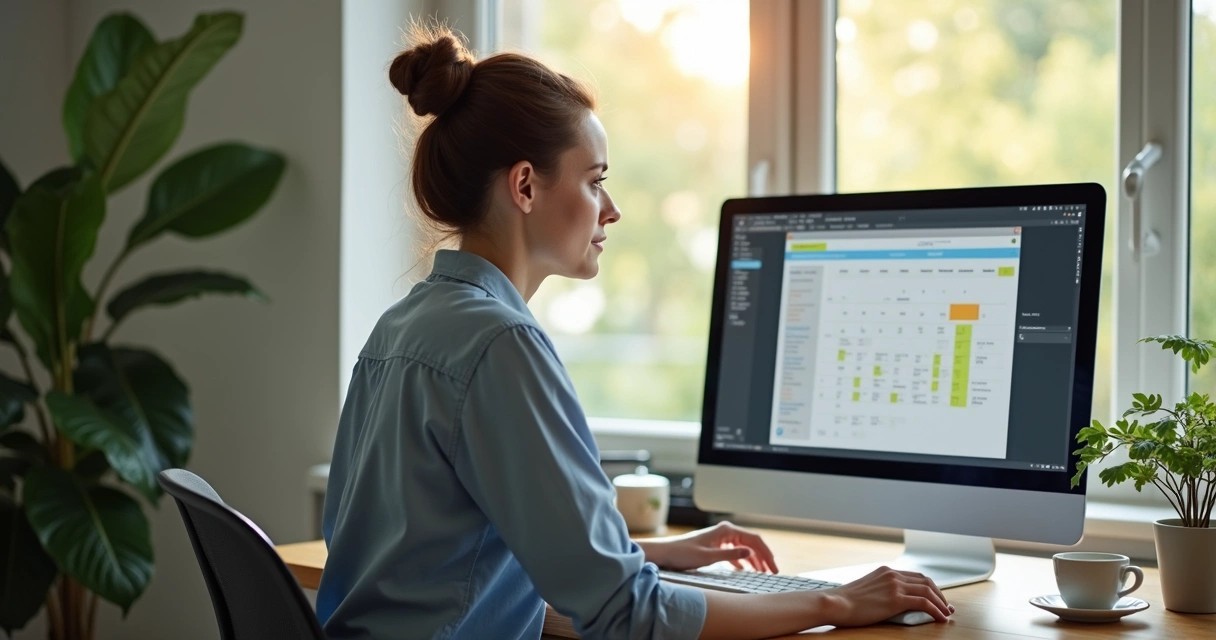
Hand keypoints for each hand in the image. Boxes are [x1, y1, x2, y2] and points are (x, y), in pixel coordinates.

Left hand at [643, 521, 777, 572]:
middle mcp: (725, 531)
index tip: (773, 567)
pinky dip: (742, 561)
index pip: (754, 540)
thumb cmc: (683, 553)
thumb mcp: (708, 557)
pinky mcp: (715, 545)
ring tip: (762, 572)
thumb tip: (750, 553)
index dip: (766, 554)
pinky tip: (745, 569)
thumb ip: (731, 556)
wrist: (665, 553)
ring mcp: (720, 538)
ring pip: (744, 547)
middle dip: (763, 557)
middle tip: (773, 571)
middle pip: (751, 543)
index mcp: (726, 530)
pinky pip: (734, 552)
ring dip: (754, 559)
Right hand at [821, 566, 953, 625]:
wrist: (835, 603)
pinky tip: (940, 618)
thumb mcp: (867, 590)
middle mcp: (893, 574)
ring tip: (946, 614)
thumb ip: (882, 590)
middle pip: (926, 581)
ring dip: (941, 603)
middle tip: (946, 606)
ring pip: (929, 591)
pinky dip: (936, 610)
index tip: (936, 598)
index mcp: (886, 571)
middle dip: (940, 594)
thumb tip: (896, 602)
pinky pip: (924, 603)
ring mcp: (895, 585)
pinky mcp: (896, 599)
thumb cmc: (845, 601)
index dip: (930, 587)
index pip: (915, 576)